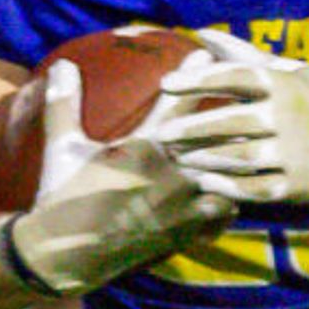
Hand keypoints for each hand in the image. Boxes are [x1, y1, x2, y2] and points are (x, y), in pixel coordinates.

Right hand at [0, 57, 231, 297]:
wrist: (65, 255)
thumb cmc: (61, 197)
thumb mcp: (61, 148)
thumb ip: (64, 104)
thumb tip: (61, 65)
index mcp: (144, 148)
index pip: (178, 103)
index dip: (194, 74)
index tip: (205, 54)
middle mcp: (171, 175)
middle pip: (217, 139)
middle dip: (231, 118)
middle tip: (243, 101)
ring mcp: (182, 207)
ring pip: (227, 178)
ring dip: (234, 163)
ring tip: (247, 149)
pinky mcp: (185, 233)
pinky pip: (222, 215)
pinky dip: (227, 203)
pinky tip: (227, 195)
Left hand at [151, 30, 308, 206]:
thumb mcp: (291, 71)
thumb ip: (244, 54)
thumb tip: (202, 34)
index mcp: (286, 84)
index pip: (236, 77)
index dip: (199, 80)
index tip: (166, 84)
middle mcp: (290, 117)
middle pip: (232, 122)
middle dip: (191, 129)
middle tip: (161, 135)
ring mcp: (296, 153)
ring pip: (240, 158)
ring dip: (204, 159)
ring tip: (177, 159)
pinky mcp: (298, 185)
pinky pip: (256, 188)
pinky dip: (228, 187)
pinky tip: (205, 182)